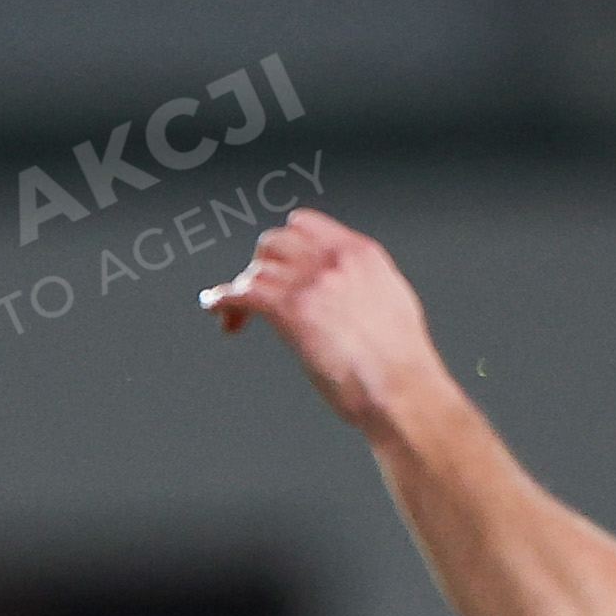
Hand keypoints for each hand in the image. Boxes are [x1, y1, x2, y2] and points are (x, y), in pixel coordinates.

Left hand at [201, 211, 445, 433]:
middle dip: (261, 268)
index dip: (285, 247)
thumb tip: (352, 295)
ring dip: (242, 290)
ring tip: (236, 317)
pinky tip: (214, 308)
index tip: (279, 270)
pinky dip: (222, 298)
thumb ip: (366, 288)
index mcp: (360, 253)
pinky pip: (241, 292)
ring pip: (256, 268)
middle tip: (258, 299)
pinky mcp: (290, 310)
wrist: (401, 390)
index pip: (305, 225)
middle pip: (274, 243)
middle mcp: (333, 258)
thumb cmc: (401, 366)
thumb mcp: (392, 306)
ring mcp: (310, 282)